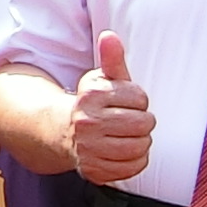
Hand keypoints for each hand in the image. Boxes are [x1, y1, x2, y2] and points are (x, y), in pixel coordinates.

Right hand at [68, 31, 154, 189]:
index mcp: (91, 95)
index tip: (126, 102)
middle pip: (143, 124)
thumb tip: (109, 36)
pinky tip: (123, 152)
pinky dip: (134, 161)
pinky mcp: (93, 170)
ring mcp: (88, 148)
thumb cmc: (93, 103)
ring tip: (126, 136)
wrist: (63, 132)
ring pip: (140, 147)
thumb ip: (111, 58)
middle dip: (142, 122)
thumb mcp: (102, 79)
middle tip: (129, 121)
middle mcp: (86, 122)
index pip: (140, 99)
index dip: (139, 101)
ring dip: (140, 142)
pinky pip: (132, 168)